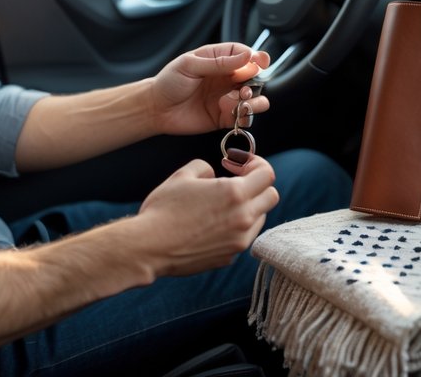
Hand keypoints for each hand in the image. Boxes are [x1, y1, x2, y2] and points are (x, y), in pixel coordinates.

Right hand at [134, 155, 278, 277]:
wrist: (149, 247)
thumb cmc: (163, 208)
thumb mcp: (183, 175)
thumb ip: (206, 167)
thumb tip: (214, 176)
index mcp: (234, 193)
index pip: (267, 174)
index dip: (255, 164)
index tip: (238, 165)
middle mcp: (243, 218)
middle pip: (271, 197)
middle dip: (257, 185)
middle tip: (235, 181)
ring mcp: (239, 241)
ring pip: (260, 218)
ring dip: (249, 207)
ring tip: (221, 204)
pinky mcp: (229, 257)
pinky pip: (243, 237)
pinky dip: (236, 227)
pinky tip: (211, 224)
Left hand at [145, 42, 269, 135]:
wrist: (156, 109)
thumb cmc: (169, 82)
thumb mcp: (190, 65)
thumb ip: (218, 62)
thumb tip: (246, 56)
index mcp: (218, 59)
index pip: (244, 54)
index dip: (256, 57)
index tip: (260, 62)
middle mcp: (226, 78)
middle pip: (255, 76)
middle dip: (256, 80)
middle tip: (244, 87)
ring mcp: (228, 97)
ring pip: (256, 97)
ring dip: (256, 99)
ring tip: (242, 100)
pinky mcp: (225, 117)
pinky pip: (245, 117)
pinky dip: (247, 116)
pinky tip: (235, 113)